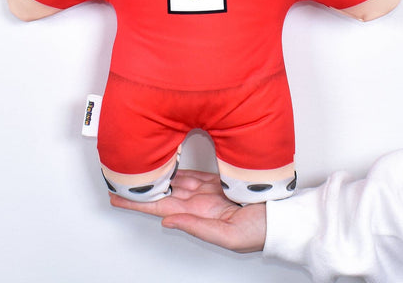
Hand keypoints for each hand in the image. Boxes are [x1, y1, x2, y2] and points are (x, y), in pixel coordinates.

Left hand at [109, 169, 266, 252]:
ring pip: (175, 181)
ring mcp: (208, 192)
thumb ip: (197, 227)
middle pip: (162, 194)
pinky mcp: (219, 181)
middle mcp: (199, 204)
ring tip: (136, 171)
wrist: (283, 217)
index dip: (139, 202)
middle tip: (119, 180)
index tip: (119, 198)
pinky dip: (177, 170)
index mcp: (198, 217)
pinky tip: (164, 166)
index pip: (161, 208)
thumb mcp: (228, 237)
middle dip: (141, 189)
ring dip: (156, 177)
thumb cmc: (262, 231)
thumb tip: (167, 221)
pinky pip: (193, 174)